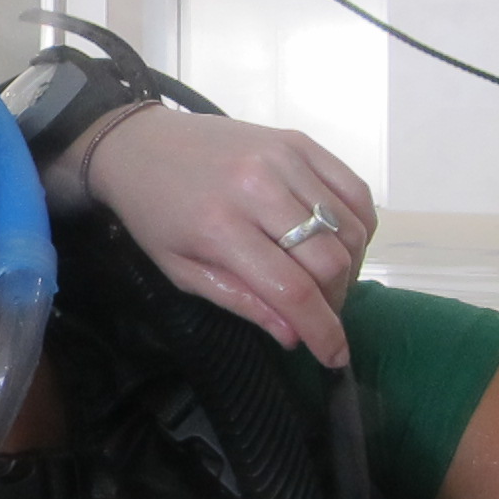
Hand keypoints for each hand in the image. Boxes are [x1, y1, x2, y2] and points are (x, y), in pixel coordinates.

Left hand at [54, 106, 374, 365]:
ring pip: (350, 227)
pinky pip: (354, 190)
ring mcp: (283, 158)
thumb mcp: (180, 268)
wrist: (139, 143)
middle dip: (335, 302)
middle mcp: (257, 187)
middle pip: (329, 260)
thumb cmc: (154, 212)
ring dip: (350, 266)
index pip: (291, 289)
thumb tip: (294, 337)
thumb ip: (239, 301)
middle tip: (320, 313)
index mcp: (219, 226)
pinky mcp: (299, 140)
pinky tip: (341, 243)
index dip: (322, 330)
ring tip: (327, 281)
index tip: (335, 357)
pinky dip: (360, 224)